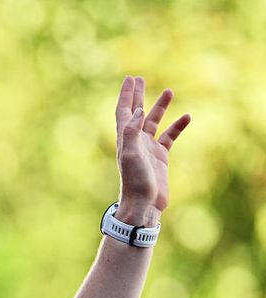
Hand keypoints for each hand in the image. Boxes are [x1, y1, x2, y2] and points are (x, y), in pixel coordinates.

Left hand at [115, 76, 190, 223]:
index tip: (130, 79)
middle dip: (137, 96)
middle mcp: (134, 141)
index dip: (126, 95)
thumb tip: (138, 111)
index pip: (124, 111)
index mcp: (124, 139)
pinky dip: (177, 127)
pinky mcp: (160, 157)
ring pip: (154, 122)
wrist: (144, 204)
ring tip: (168, 91)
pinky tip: (187, 117)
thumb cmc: (135, 181)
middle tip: (138, 79)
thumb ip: (132, 132)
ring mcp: (147, 149)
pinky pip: (169, 137)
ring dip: (159, 107)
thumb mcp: (131, 154)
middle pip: (135, 113)